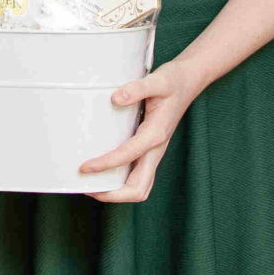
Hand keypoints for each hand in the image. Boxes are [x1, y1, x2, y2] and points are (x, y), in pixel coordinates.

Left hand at [81, 56, 206, 203]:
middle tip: (87, 188)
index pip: (128, 156)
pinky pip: (137, 175)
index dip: (105, 164)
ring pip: (140, 186)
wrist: (189, 81)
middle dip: (113, 194)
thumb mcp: (158, 80)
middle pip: (139, 188)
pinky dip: (120, 181)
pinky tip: (104, 172)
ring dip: (117, 192)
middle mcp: (156, 149)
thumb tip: (115, 99)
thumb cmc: (174, 81)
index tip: (85, 167)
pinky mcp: (150, 150)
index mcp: (156, 134)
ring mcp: (154, 152)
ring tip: (92, 186)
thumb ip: (137, 89)